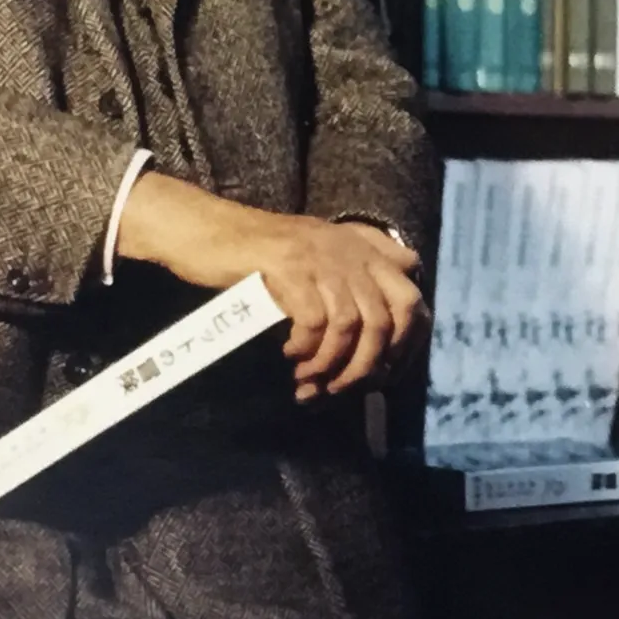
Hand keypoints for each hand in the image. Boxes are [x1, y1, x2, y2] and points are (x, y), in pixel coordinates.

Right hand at [117, 172, 424, 397]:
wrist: (206, 229)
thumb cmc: (261, 257)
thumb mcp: (318, 260)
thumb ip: (356, 283)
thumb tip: (382, 348)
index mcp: (363, 249)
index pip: (412, 300)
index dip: (407, 345)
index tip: (385, 377)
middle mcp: (349, 250)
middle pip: (387, 319)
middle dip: (368, 365)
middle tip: (341, 388)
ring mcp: (319, 256)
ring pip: (352, 325)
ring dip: (332, 363)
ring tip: (309, 379)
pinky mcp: (288, 266)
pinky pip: (314, 320)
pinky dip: (306, 347)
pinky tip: (289, 354)